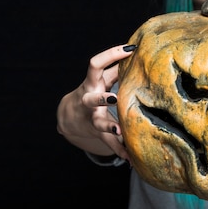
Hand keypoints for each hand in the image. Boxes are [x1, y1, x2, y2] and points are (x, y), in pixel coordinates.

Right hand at [56, 44, 135, 159]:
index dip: (111, 54)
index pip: (95, 64)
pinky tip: (132, 160)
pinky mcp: (98, 133)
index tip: (130, 48)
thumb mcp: (101, 78)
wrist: (70, 118)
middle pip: (92, 99)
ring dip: (110, 128)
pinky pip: (110, 144)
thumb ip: (117, 67)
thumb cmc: (94, 90)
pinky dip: (121, 151)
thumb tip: (138, 49)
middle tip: (113, 98)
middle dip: (101, 99)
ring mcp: (92, 119)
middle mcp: (88, 101)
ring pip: (99, 125)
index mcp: (91, 83)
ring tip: (120, 131)